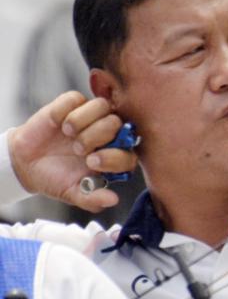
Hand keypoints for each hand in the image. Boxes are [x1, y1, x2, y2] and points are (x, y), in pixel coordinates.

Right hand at [7, 92, 136, 211]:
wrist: (27, 164)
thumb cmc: (55, 177)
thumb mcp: (72, 193)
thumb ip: (92, 200)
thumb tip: (113, 200)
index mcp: (114, 156)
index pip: (129, 152)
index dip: (113, 156)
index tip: (91, 163)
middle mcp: (107, 134)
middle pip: (117, 124)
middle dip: (96, 137)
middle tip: (78, 150)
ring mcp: (90, 116)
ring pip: (101, 105)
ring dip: (83, 122)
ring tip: (68, 135)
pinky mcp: (71, 104)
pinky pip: (76, 98)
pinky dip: (64, 111)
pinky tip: (57, 124)